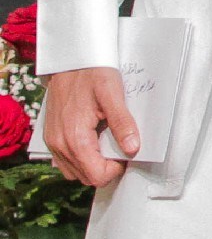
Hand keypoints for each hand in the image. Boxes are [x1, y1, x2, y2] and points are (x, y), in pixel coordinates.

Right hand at [43, 66, 136, 186]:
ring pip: (74, 172)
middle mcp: (59, 145)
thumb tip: (133, 148)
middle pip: (85, 177)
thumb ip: (122, 123)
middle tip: (119, 146)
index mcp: (75, 138)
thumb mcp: (112, 94)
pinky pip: (65, 161)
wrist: (69, 61)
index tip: (127, 151)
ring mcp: (53, 143)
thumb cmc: (92, 74)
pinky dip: (81, 158)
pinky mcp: (51, 138)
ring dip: (93, 164)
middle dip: (106, 168)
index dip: (116, 169)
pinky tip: (93, 140)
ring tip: (107, 142)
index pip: (96, 175)